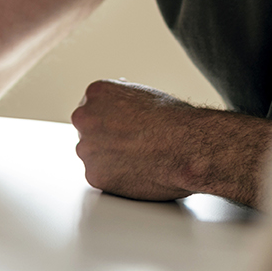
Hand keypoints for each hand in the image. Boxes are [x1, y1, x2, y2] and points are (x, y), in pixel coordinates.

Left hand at [70, 79, 271, 204]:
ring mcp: (87, 147)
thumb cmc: (174, 120)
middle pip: (89, 131)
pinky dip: (116, 178)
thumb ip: (121, 101)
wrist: (187, 146)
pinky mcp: (94, 175)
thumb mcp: (143, 94)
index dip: (110, 120)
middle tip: (132, 146)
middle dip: (105, 139)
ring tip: (140, 159)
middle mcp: (85, 117)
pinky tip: (138, 172)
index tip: (123, 128)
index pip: (92, 108)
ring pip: (93, 156)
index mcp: (96, 92)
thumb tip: (118, 111)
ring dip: (110, 159)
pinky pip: (101, 177)